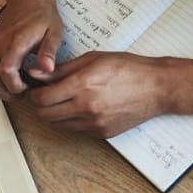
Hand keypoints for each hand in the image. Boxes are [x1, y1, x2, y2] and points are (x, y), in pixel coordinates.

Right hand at [0, 0, 63, 98]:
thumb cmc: (40, 14)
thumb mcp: (54, 33)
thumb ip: (49, 52)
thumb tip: (47, 68)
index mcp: (15, 41)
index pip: (7, 72)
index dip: (16, 87)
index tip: (28, 87)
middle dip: (8, 93)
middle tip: (23, 91)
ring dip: (3, 85)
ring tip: (20, 81)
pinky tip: (13, 71)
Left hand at [27, 52, 172, 137]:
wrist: (157, 88)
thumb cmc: (127, 68)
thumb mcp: (91, 60)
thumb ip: (61, 69)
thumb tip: (36, 73)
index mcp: (81, 86)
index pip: (42, 99)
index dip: (35, 93)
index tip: (37, 88)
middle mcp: (87, 108)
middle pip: (46, 115)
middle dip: (41, 105)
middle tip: (47, 95)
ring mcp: (95, 123)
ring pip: (59, 125)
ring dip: (55, 114)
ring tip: (63, 100)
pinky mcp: (103, 133)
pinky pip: (76, 130)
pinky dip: (72, 121)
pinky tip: (80, 108)